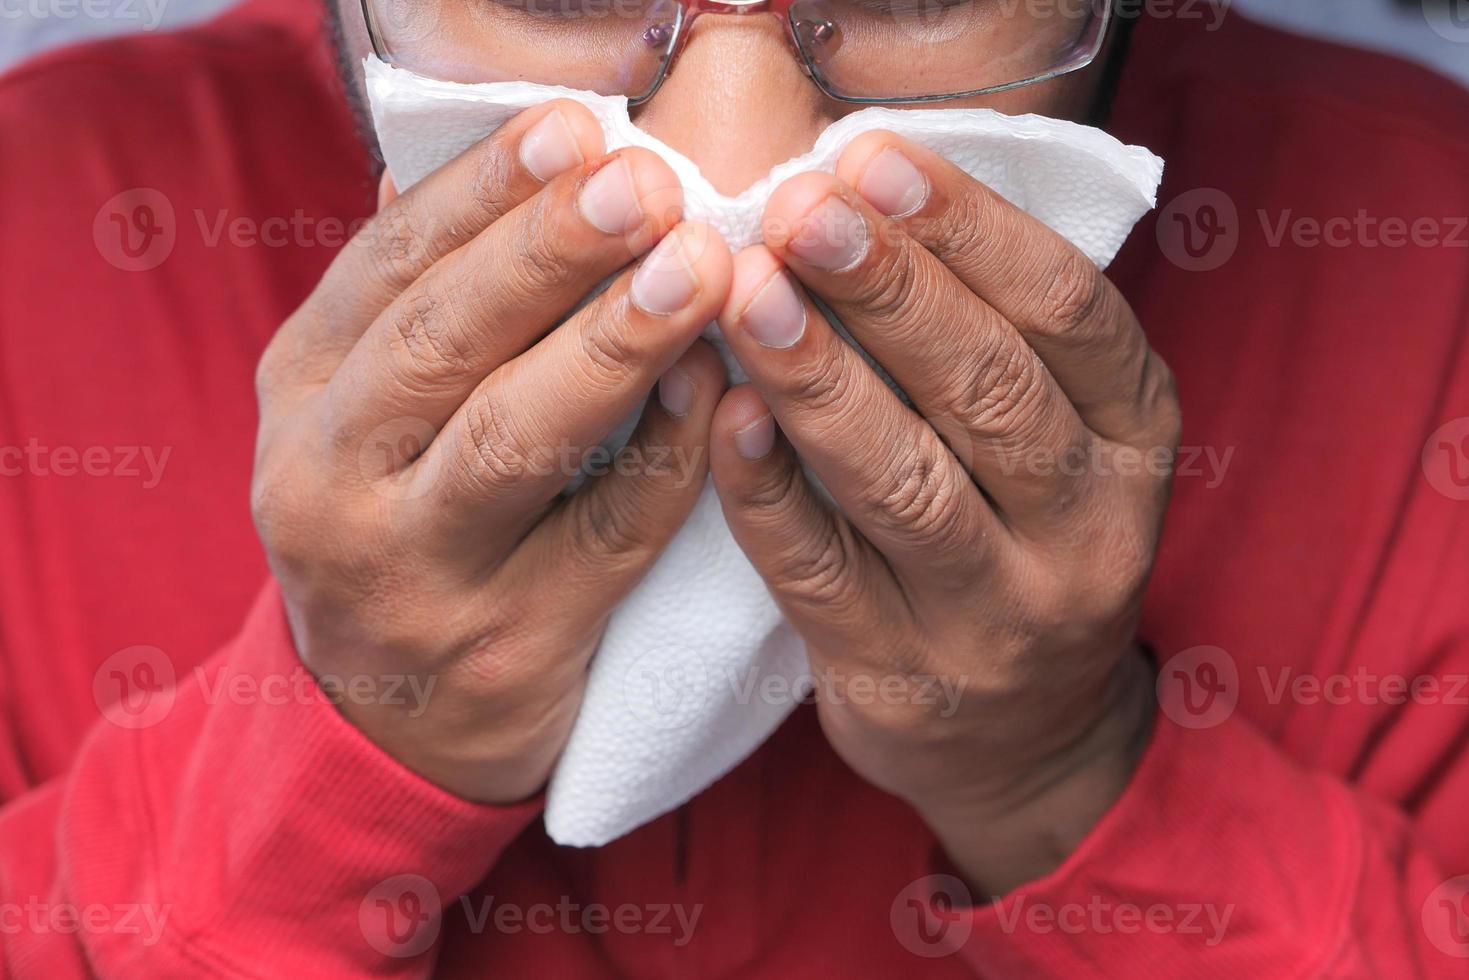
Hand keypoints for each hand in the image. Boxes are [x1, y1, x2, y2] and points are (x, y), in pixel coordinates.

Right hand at [252, 103, 731, 803]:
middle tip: (644, 185)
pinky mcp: (508, 645)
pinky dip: (666, 458)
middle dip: (548, 253)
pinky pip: (605, 538)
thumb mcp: (362, 415)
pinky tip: (717, 390)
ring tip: (695, 270)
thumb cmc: (400, 524)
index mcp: (302, 395)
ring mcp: (412, 572)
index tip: (573, 130)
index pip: (386, 267)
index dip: (481, 194)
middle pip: (441, 343)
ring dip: (612, 345)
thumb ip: (408, 303)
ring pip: (514, 441)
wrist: (387, 722)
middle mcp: (331, 481)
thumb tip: (461, 164)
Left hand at [708, 133, 1177, 894]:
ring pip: (905, 483)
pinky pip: (821, 572)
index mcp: (1135, 440)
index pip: (1067, 314)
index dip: (971, 230)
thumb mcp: (1061, 437)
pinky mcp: (901, 677)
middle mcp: (1086, 530)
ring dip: (818, 376)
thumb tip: (861, 197)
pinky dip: (767, 488)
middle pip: (988, 390)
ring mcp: (996, 616)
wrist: (1021, 740)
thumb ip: (993, 332)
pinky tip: (723, 412)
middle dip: (887, 288)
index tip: (873, 160)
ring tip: (746, 290)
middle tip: (798, 208)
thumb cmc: (1019, 541)